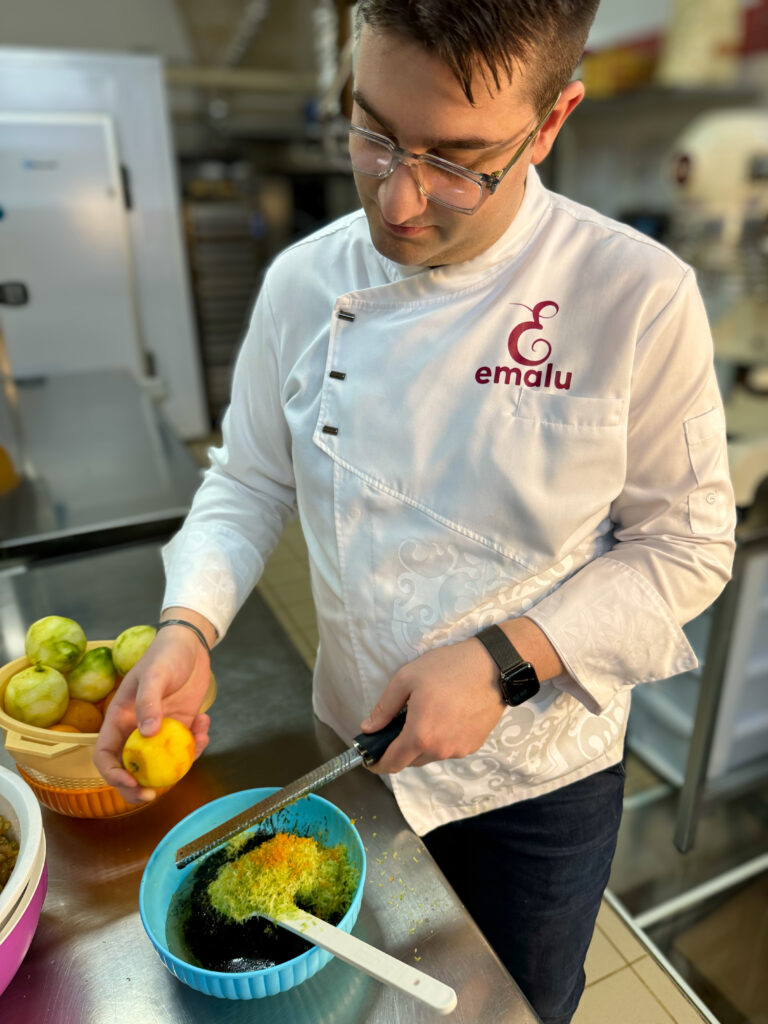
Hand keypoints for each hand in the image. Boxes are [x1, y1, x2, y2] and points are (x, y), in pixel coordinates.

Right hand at [93, 624, 211, 802]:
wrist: (190, 645)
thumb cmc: (165, 655)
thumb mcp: (154, 674)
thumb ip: (148, 702)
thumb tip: (147, 733)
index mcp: (120, 719)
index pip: (106, 754)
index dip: (114, 774)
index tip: (132, 783)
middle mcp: (137, 730)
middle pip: (132, 769)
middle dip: (141, 787)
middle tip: (157, 794)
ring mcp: (161, 731)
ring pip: (163, 764)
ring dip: (181, 764)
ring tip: (200, 737)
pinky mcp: (182, 727)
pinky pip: (186, 749)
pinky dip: (197, 744)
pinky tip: (205, 723)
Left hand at [360, 637, 505, 774]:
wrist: (493, 667)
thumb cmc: (448, 668)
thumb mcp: (407, 679)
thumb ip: (384, 708)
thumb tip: (368, 728)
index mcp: (420, 736)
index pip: (392, 763)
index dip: (377, 763)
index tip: (369, 758)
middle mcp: (440, 750)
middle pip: (410, 760)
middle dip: (399, 748)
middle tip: (398, 724)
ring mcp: (459, 750)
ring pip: (429, 755)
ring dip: (421, 743)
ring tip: (425, 714)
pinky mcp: (473, 745)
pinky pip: (448, 749)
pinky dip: (439, 739)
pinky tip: (444, 716)